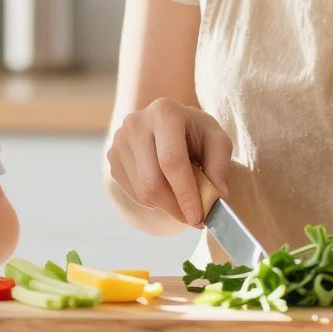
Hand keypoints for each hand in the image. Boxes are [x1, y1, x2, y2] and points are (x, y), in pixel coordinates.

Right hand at [106, 98, 233, 225]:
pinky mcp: (112, 157)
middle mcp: (136, 123)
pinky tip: (166, 189)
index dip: (185, 193)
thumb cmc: (196, 133)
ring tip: (182, 199)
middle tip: (193, 219)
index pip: (171, 161)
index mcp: (164, 112)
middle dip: (175, 207)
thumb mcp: (217, 140)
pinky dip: (152, 201)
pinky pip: (132, 193)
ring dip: (165, 206)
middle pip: (152, 181)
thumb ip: (220, 165)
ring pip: (141, 192)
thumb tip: (218, 193)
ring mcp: (119, 140)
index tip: (198, 217)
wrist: (170, 125)